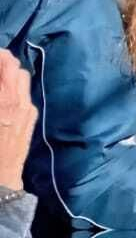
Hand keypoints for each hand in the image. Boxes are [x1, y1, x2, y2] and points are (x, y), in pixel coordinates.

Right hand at [0, 50, 36, 191]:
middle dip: (1, 58)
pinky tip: (7, 88)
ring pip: (21, 74)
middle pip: (11, 65)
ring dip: (9, 68)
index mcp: (1, 102)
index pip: (2, 65)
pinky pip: (25, 89)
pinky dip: (16, 82)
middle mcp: (15, 100)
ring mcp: (26, 106)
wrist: (0, 178)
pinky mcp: (31, 115)